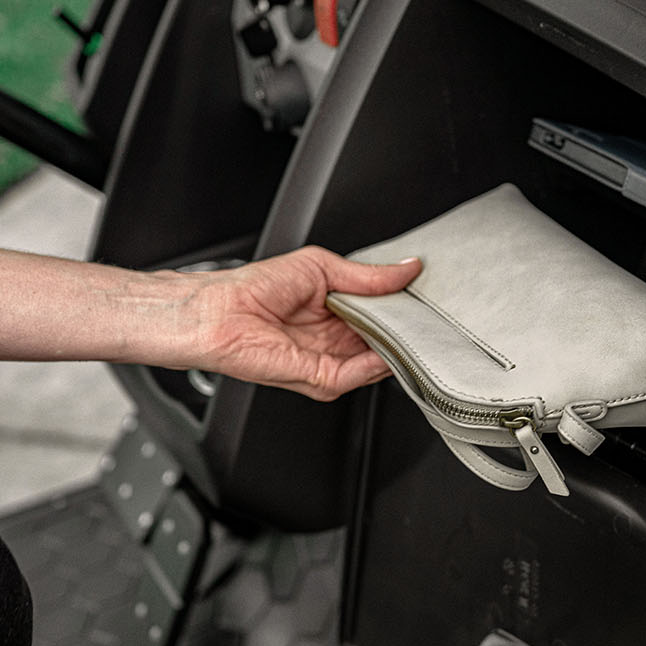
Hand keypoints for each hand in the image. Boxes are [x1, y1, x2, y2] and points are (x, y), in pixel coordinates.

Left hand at [180, 246, 421, 400]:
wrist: (218, 312)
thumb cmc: (254, 287)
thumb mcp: (322, 268)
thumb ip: (368, 275)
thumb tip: (408, 268)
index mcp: (335, 312)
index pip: (382, 316)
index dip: (403, 308)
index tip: (425, 298)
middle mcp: (334, 339)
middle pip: (383, 341)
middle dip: (405, 331)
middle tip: (426, 316)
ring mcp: (328, 360)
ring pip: (376, 364)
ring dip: (395, 349)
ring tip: (412, 330)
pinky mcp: (318, 378)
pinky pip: (356, 376)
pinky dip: (374, 365)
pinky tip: (385, 348)